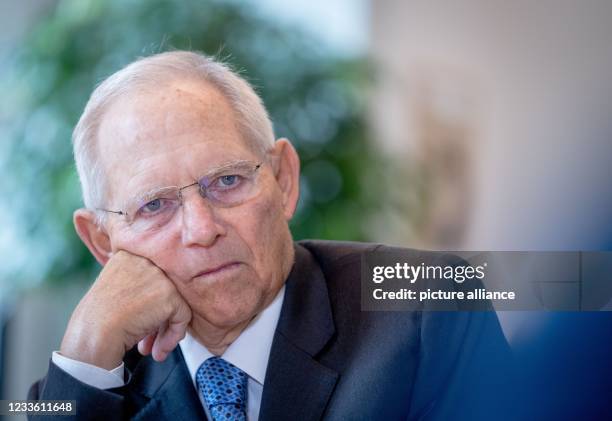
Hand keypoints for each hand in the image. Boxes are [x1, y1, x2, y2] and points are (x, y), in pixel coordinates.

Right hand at [59, 250, 191, 369]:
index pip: (152, 276)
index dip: (148, 302)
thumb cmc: (96, 320)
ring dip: (165, 329)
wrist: (93, 336)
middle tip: (147, 339)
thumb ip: (137, 283)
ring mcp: (158, 277)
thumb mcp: (113, 287)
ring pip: (175, 303)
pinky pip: (183, 316)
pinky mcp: (169, 295)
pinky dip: (173, 335)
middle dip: (157, 318)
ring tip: (153, 348)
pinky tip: (158, 351)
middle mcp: (145, 260)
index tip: (138, 320)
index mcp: (128, 255)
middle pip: (165, 289)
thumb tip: (160, 297)